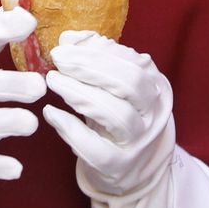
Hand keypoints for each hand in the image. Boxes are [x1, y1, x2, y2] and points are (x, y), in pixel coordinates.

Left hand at [44, 32, 175, 207]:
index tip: (66, 46)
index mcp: (157, 86)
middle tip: (58, 59)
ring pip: (116, 115)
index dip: (97, 51)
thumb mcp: (116, 84)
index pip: (131, 62)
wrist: (134, 169)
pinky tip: (51, 113)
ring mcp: (139, 142)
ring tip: (53, 81)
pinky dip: (71, 129)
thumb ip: (96, 57)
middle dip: (90, 67)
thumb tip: (70, 38)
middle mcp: (154, 113)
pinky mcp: (119, 166)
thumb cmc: (120, 114)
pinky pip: (96, 149)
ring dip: (80, 93)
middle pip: (130, 83)